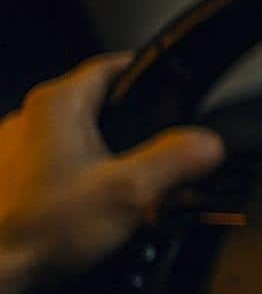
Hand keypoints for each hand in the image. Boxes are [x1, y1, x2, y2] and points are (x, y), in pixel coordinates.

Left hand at [0, 54, 224, 293]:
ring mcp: (14, 148)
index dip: (144, 71)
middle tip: (157, 155)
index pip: (110, 66)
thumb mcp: (130, 191)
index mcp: (57, 104)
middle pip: (96, 107)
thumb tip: (209, 142)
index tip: (165, 78)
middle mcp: (29, 118)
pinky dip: (78, 178)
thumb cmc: (42, 227)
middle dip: (130, 130)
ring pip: (75, 139)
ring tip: (127, 189)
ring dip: (103, 157)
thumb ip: (176, 161)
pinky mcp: (9, 178)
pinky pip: (55, 166)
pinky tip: (92, 208)